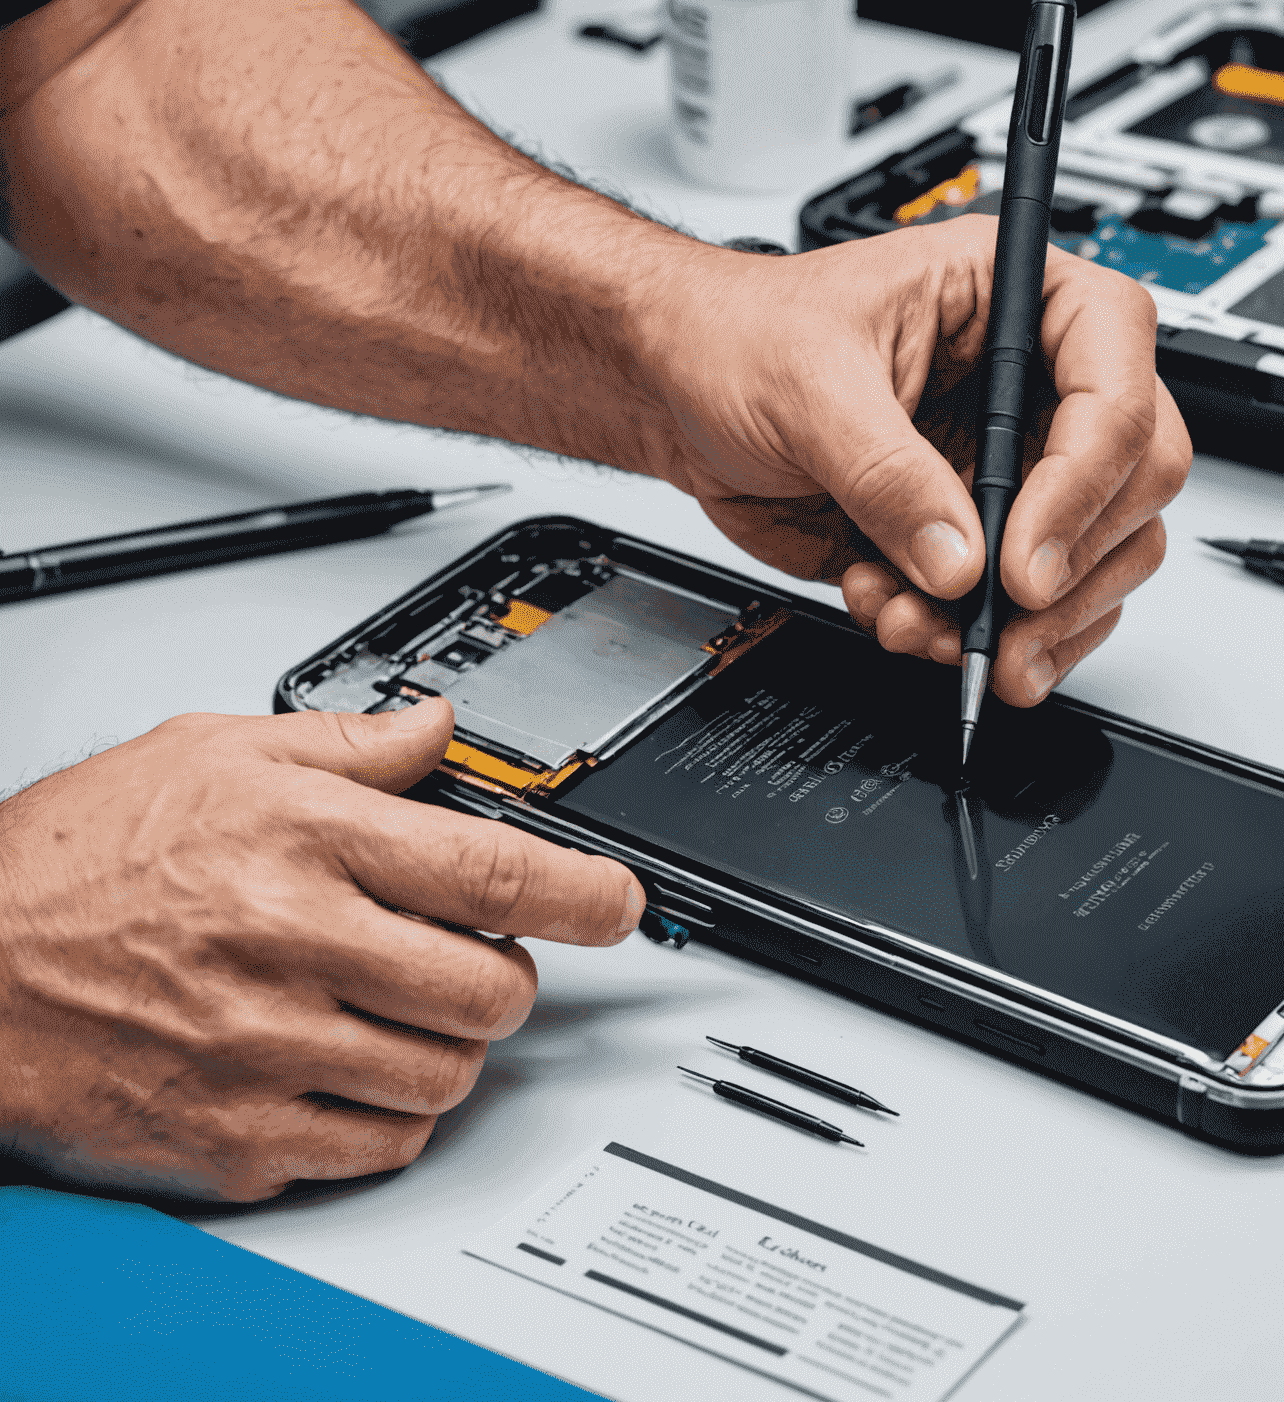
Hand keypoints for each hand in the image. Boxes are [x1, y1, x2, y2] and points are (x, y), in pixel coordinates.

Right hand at [0, 700, 639, 1200]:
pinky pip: (381, 1142)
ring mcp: (268, 1053)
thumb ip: (347, 743)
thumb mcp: (214, 753)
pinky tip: (354, 1061)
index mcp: (304, 843)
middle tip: (474, 952)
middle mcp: (295, 947)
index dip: (585, 892)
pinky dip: (395, 1108)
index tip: (620, 903)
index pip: (493, 872)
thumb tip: (438, 728)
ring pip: (448, 1072)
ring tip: (402, 1003)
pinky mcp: (239, 1137)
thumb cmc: (77, 858)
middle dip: (509, 972)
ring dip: (453, 1041)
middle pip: (492, 988)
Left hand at [647, 218, 1190, 704]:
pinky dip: (963, 635)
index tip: (1024, 556)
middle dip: (1070, 569)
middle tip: (1002, 617)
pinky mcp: (969, 536)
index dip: (1089, 476)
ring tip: (925, 626)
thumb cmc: (738, 337)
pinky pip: (1016, 608)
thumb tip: (958, 559)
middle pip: (1132, 484)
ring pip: (1089, 562)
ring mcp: (1006, 468)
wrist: (678, 393)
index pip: (1119, 381)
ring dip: (1020, 622)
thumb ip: (888, 474)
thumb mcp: (810, 386)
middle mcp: (1029, 388)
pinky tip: (896, 616)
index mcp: (1015, 304)